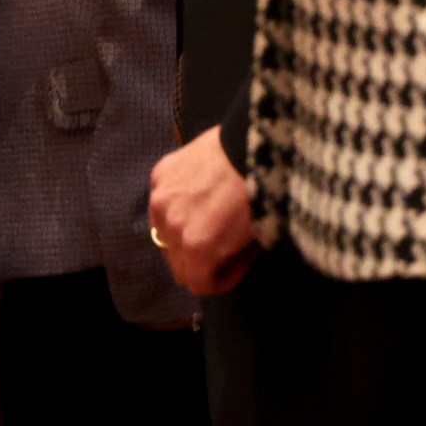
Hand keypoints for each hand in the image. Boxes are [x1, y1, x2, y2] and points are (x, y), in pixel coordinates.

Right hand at [148, 126, 256, 295]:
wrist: (254, 142)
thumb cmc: (266, 193)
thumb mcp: (258, 238)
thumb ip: (232, 260)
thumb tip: (224, 263)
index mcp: (197, 246)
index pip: (194, 283)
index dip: (218, 281)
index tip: (234, 267)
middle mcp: (171, 225)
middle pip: (175, 261)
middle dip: (198, 260)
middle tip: (221, 245)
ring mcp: (160, 197)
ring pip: (163, 231)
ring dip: (182, 232)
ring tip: (206, 217)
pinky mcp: (159, 173)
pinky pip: (162, 201)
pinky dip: (177, 203)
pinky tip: (198, 192)